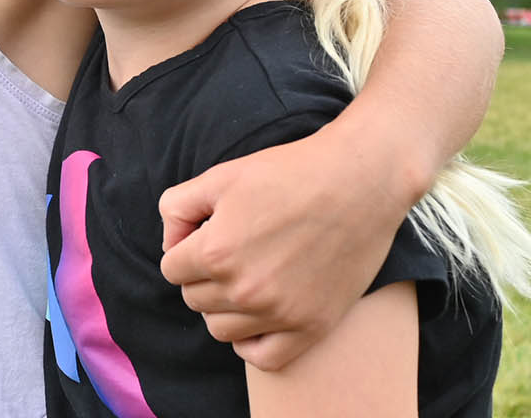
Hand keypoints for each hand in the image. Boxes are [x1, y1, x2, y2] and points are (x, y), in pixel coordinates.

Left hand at [158, 124, 406, 370]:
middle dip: (203, 276)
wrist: (360, 181)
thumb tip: (170, 245)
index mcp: (216, 252)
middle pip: (195, 299)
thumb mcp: (220, 176)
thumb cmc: (289, 173)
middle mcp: (244, 289)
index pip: (171, 269)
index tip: (207, 235)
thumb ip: (177, 208)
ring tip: (247, 278)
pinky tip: (259, 316)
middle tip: (232, 251)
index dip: (185, 249)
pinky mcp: (312, 326)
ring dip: (225, 307)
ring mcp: (280, 313)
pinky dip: (253, 342)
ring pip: (221, 329)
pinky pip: (264, 358)